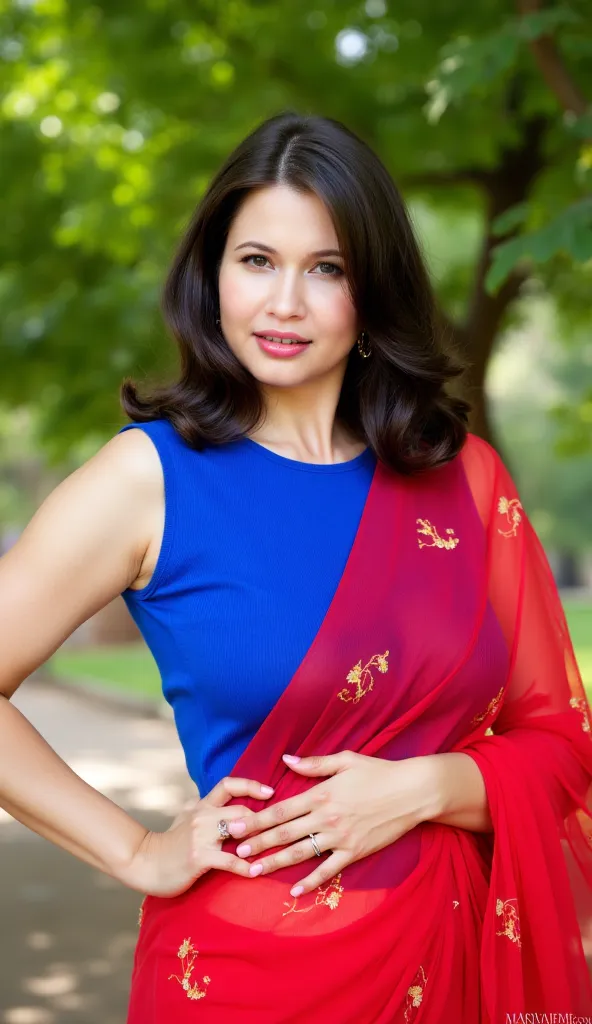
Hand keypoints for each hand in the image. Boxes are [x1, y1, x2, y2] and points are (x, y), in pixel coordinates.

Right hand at [120, 775, 274, 895]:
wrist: (145, 864)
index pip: (228, 785)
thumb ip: (203, 809)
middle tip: (282, 830)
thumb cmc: (169, 845)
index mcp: (201, 806)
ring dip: (261, 841)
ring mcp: (201, 836)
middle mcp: (202, 816)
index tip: (270, 792)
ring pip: (240, 831)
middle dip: (265, 820)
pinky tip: (256, 872)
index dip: (251, 785)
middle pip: (242, 810)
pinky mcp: (200, 857)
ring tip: (277, 849)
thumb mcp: (185, 818)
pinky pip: (230, 861)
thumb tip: (219, 799)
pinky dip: (246, 867)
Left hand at [232, 750, 436, 897]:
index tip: (236, 827)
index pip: (281, 809)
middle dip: (258, 842)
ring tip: (254, 870)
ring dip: (276, 862)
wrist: (411, 792)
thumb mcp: (345, 760)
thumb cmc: (378, 772)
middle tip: (236, 852)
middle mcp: (326, 817)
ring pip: (301, 852)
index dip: (256, 819)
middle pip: (285, 833)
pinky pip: (329, 870)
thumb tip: (286, 759)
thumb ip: (314, 763)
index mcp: (320, 794)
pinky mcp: (355, 852)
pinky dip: (311, 881)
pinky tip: (295, 890)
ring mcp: (340, 837)